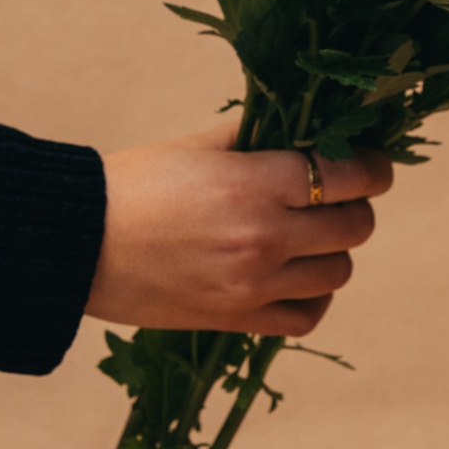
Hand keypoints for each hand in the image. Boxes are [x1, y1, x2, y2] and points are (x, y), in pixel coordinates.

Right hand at [84, 124, 392, 335]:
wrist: (76, 244)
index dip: (372, 169)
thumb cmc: (132, 185)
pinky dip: (314, 297)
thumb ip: (257, 137)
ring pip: (339, 272)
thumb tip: (305, 128)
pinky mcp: (237, 319)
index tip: (372, 165)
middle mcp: (263, 238)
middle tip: (339, 196)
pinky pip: (307, 316)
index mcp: (254, 184)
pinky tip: (297, 277)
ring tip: (312, 236)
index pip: (348, 176)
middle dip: (356, 207)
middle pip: (355, 226)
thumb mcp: (198, 146)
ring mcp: (253, 285)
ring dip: (335, 251)